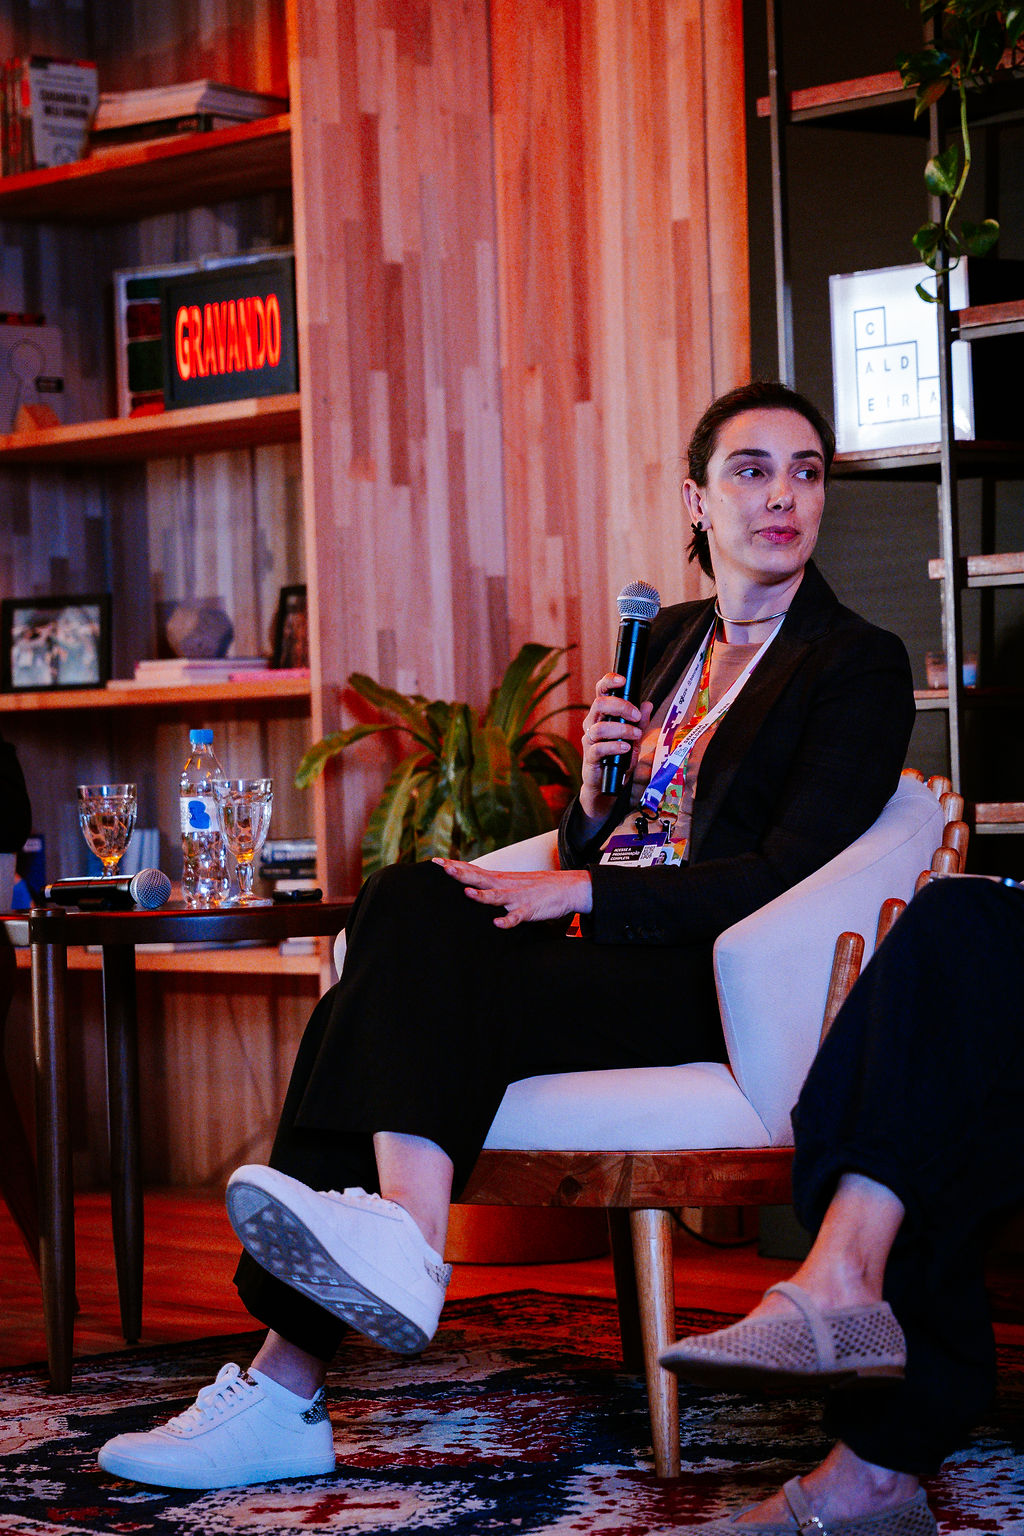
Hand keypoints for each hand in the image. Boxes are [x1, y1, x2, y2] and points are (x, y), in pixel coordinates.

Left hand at [432, 860, 591, 927]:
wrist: (569, 887)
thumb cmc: (538, 887)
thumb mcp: (513, 882)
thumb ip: (494, 884)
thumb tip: (474, 885)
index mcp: (501, 878)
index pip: (474, 869)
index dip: (455, 866)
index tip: (435, 861)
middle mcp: (506, 885)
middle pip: (480, 877)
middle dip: (461, 873)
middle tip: (443, 867)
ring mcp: (518, 897)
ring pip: (497, 896)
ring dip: (482, 895)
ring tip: (467, 893)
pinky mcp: (530, 909)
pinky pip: (517, 917)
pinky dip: (507, 920)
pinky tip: (497, 923)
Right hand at [579, 673, 652, 823]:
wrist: (607, 784)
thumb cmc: (618, 757)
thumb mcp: (633, 737)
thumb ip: (640, 722)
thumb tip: (648, 704)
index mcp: (602, 714)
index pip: (600, 692)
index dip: (608, 682)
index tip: (622, 680)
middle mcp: (592, 723)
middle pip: (599, 704)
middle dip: (620, 706)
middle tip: (636, 716)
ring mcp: (589, 740)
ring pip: (599, 727)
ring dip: (621, 729)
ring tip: (635, 736)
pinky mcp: (590, 757)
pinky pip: (598, 748)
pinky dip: (614, 746)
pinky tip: (625, 748)